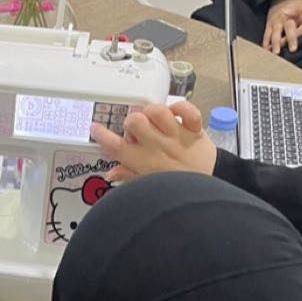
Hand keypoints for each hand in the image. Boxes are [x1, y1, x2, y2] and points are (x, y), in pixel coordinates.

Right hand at [91, 102, 217, 181]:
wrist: (205, 192)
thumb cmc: (176, 188)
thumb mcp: (146, 185)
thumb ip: (128, 176)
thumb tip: (111, 173)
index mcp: (141, 162)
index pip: (114, 145)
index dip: (101, 135)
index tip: (96, 128)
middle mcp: (156, 147)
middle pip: (133, 121)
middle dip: (131, 121)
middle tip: (136, 129)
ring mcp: (174, 136)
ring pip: (157, 110)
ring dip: (153, 112)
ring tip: (154, 120)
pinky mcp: (192, 130)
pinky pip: (186, 110)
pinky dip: (181, 107)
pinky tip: (176, 114)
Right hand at [265, 0, 301, 52]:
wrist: (282, 7)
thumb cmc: (299, 15)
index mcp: (299, 13)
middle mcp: (287, 17)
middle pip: (289, 26)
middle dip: (291, 38)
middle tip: (293, 50)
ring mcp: (276, 21)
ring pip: (276, 32)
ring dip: (276, 42)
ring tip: (277, 53)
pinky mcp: (269, 26)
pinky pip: (267, 35)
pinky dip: (266, 43)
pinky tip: (267, 51)